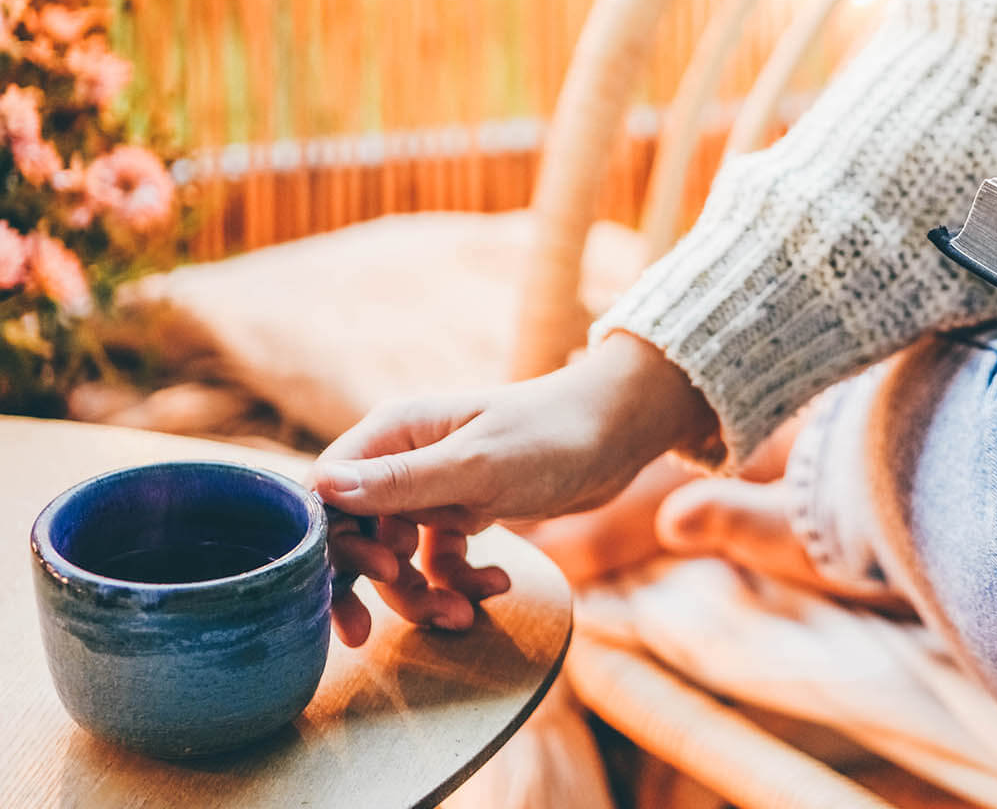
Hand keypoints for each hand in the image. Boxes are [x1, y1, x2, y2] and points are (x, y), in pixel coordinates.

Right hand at [314, 331, 717, 645]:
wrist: (620, 433)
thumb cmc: (552, 435)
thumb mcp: (476, 466)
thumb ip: (401, 482)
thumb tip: (321, 488)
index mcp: (393, 434)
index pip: (330, 496)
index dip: (338, 544)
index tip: (376, 575)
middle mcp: (405, 459)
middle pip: (360, 535)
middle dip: (384, 583)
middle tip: (413, 619)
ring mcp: (435, 487)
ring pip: (401, 558)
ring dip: (427, 593)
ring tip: (466, 615)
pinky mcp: (466, 510)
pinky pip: (442, 559)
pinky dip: (461, 581)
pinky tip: (499, 585)